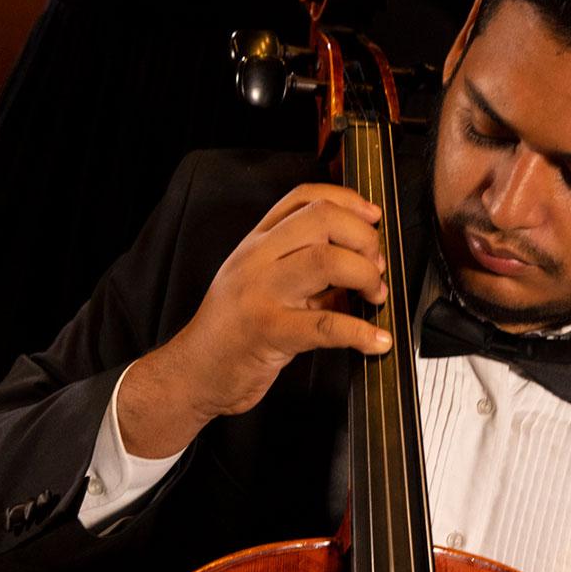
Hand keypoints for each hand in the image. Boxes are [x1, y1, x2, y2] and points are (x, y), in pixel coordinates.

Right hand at [118, 185, 390, 457]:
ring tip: (375, 296)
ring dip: (364, 275)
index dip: (347, 200)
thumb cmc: (234, 332)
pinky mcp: (268, 332)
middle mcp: (256, 259)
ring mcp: (260, 293)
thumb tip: (362, 264)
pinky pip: (324, 325)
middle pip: (321, 220)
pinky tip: (376, 341)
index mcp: (257, 244)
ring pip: (325, 260)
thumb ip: (306, 271)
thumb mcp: (264, 286)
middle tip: (376, 267)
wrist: (193, 373)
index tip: (373, 217)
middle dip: (364, 238)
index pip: (303, 198)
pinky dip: (361, 332)